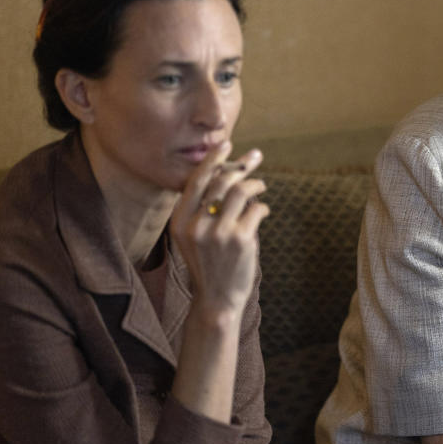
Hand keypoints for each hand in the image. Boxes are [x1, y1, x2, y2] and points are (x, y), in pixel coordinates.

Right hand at [170, 141, 269, 317]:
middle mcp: (194, 224)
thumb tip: (227, 171)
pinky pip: (256, 209)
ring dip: (255, 184)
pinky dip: (262, 207)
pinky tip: (263, 212)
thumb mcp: (194, 235)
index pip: (197, 180)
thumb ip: (203, 208)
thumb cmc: (209, 263)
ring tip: (261, 186)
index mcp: (179, 220)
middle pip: (220, 181)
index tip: (227, 144)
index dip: (213, 159)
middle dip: (240, 165)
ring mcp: (217, 232)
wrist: (216, 299)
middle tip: (255, 157)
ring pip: (240, 191)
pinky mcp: (240, 239)